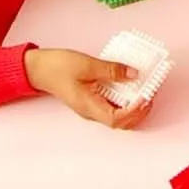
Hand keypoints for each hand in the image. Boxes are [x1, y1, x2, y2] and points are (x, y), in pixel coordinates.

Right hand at [24, 48, 153, 127]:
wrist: (38, 68)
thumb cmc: (57, 67)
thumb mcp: (87, 65)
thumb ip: (111, 70)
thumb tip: (134, 74)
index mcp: (89, 106)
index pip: (117, 120)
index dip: (134, 113)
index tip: (146, 98)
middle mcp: (91, 111)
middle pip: (120, 122)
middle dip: (139, 113)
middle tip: (150, 95)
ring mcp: (91, 107)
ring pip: (117, 115)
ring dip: (133, 107)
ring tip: (144, 91)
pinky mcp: (91, 100)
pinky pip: (112, 105)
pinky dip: (125, 100)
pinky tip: (130, 86)